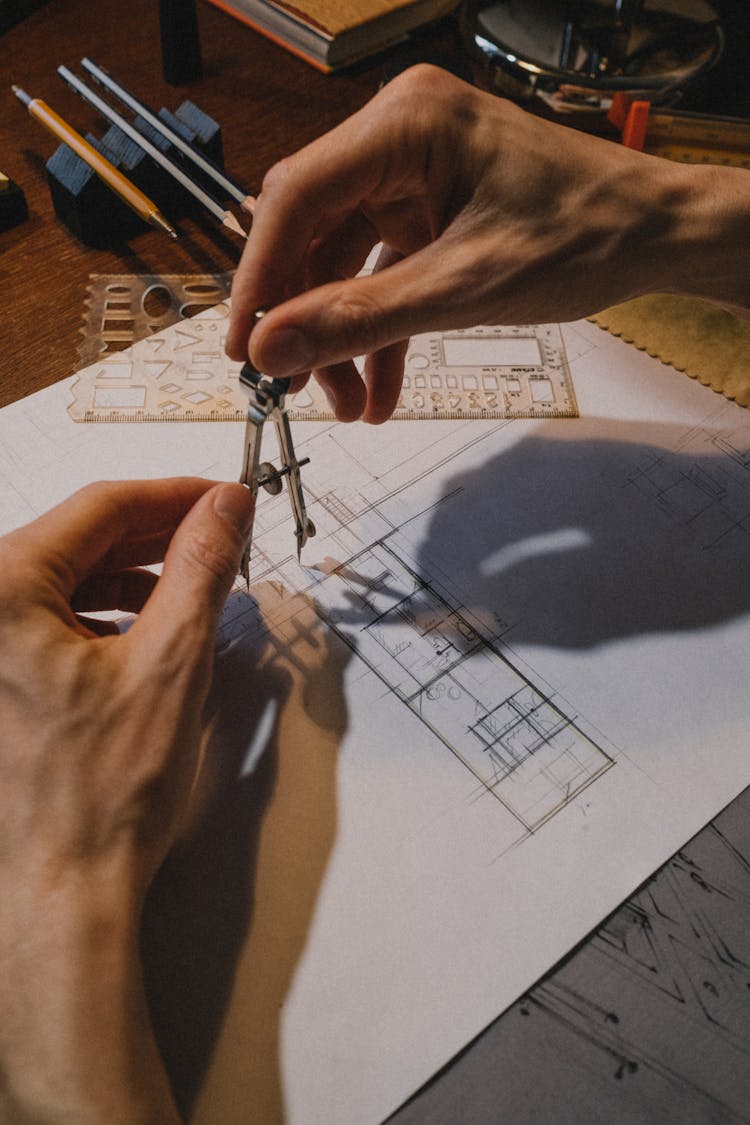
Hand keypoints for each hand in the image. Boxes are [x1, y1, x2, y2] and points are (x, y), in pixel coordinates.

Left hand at [0, 478, 252, 1121]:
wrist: (64, 889)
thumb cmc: (103, 795)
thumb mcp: (172, 661)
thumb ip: (202, 568)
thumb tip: (225, 508)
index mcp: (1, 591)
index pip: (102, 507)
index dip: (176, 495)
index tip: (224, 497)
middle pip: (80, 538)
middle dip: (158, 533)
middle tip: (220, 534)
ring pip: (65, 575)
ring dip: (134, 572)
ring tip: (194, 582)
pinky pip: (47, 615)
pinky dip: (103, 609)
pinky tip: (147, 623)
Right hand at [226, 64, 749, 423]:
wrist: (656, 236)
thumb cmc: (588, 232)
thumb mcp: (464, 287)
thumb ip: (361, 317)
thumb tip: (274, 344)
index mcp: (406, 125)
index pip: (297, 197)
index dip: (259, 278)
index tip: (241, 346)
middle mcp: (400, 138)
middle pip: (313, 232)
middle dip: (305, 318)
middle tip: (291, 384)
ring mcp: (414, 175)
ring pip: (344, 261)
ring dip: (341, 336)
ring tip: (344, 403)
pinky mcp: (430, 211)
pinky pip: (382, 273)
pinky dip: (378, 330)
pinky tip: (375, 389)